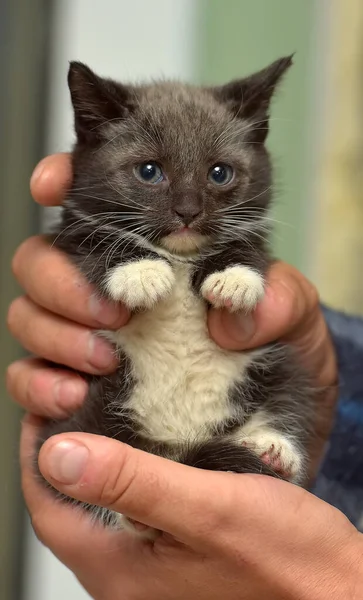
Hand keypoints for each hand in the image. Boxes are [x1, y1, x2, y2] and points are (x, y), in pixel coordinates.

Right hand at [7, 153, 336, 472]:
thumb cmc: (277, 359)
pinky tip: (77, 394)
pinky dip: (42, 382)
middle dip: (62, 280)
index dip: (59, 181)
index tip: (53, 186)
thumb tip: (225, 309)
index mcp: (149, 254)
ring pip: (26, 315)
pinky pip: (28, 377)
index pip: (89, 204)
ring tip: (107, 358)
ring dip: (55, 332)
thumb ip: (276, 299)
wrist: (269, 425)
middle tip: (117, 311)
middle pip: (40, 261)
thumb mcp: (294, 320)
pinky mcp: (72, 389)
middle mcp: (108, 291)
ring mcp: (84, 339)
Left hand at [21, 416, 360, 599]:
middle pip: (71, 506)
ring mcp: (153, 570)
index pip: (48, 507)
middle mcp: (127, 577)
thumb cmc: (289, 562)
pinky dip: (133, 474)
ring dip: (100, 460)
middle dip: (66, 452)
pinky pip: (136, 511)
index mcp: (120, 570)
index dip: (38, 453)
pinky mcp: (178, 557)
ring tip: (108, 412)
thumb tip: (59, 455)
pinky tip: (153, 445)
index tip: (45, 405)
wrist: (340, 595)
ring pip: (103, 506)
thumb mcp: (208, 508)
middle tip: (77, 400)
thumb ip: (132, 482)